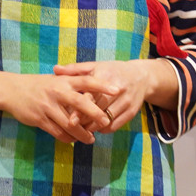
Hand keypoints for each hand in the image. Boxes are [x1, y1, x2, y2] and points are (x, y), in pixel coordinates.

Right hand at [0, 72, 117, 143]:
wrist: (12, 90)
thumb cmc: (39, 85)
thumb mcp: (55, 79)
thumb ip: (73, 82)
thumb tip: (94, 85)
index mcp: (63, 81)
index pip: (87, 81)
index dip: (102, 85)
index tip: (117, 89)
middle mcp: (57, 92)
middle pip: (81, 103)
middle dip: (95, 114)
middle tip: (106, 122)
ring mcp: (48, 106)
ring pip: (70, 124)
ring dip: (83, 134)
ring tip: (91, 139)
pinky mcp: (40, 119)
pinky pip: (58, 133)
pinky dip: (68, 139)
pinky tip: (74, 140)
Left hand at [53, 59, 172, 132]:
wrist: (141, 77)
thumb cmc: (112, 71)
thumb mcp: (95, 66)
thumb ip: (74, 69)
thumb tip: (55, 70)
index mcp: (105, 76)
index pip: (90, 96)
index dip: (80, 110)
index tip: (70, 120)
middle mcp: (117, 89)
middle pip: (98, 111)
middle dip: (85, 122)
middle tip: (73, 129)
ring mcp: (126, 101)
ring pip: (106, 120)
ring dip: (93, 127)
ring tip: (82, 130)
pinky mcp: (132, 111)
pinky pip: (115, 125)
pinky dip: (104, 129)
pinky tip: (96, 128)